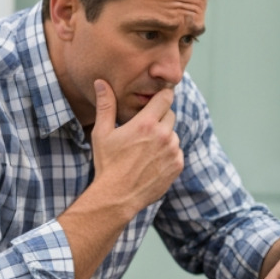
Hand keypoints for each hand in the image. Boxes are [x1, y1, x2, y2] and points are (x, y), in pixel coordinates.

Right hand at [90, 82, 183, 212]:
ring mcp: (173, 151)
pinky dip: (168, 153)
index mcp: (146, 123)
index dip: (162, 96)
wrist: (118, 195)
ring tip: (145, 149)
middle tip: (144, 129)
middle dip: (159, 117)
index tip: (156, 99)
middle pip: (170, 115)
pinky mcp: (178, 165)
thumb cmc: (107, 163)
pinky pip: (177, 151)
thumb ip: (106, 105)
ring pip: (174, 134)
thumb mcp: (102, 132)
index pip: (165, 98)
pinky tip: (152, 161)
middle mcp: (163, 135)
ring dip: (164, 137)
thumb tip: (101, 82)